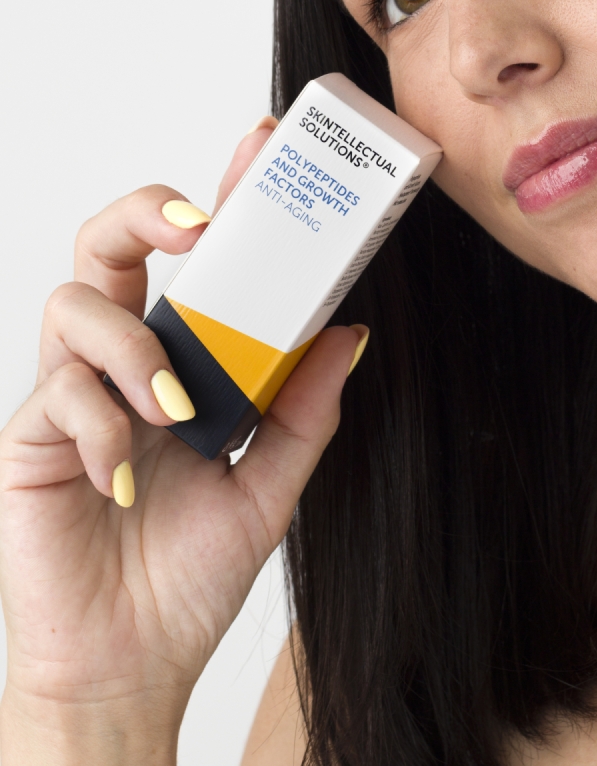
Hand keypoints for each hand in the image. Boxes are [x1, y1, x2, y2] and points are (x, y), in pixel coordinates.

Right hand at [0, 119, 360, 763]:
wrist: (131, 665)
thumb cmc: (188, 574)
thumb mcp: (270, 488)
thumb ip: (303, 411)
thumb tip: (348, 331)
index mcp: (178, 359)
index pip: (193, 261)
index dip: (216, 197)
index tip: (256, 148)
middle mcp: (122, 361)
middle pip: (108, 243)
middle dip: (147, 211)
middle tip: (196, 224)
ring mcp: (71, 394)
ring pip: (75, 302)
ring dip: (134, 346)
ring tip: (177, 410)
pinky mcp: (30, 437)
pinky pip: (55, 395)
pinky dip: (100, 426)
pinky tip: (126, 480)